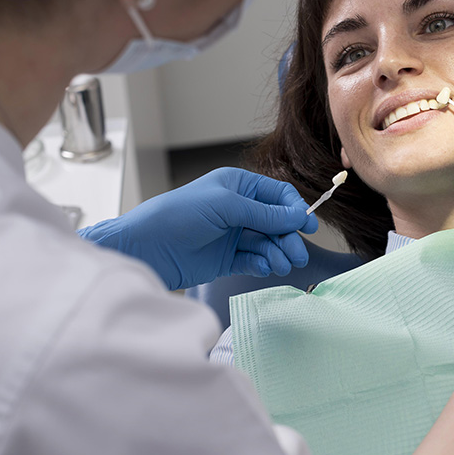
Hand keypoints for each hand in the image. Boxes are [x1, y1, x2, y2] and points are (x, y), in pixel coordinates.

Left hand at [78, 167, 318, 290]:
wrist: (146, 248)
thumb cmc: (177, 216)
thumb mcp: (225, 206)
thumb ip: (263, 213)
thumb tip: (298, 217)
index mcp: (237, 186)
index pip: (277, 195)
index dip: (294, 210)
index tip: (307, 227)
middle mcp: (237, 208)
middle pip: (276, 222)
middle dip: (288, 237)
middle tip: (296, 255)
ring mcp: (232, 234)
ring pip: (267, 243)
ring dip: (278, 253)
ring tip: (281, 265)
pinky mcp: (226, 258)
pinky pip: (254, 259)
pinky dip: (262, 264)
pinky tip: (265, 268)